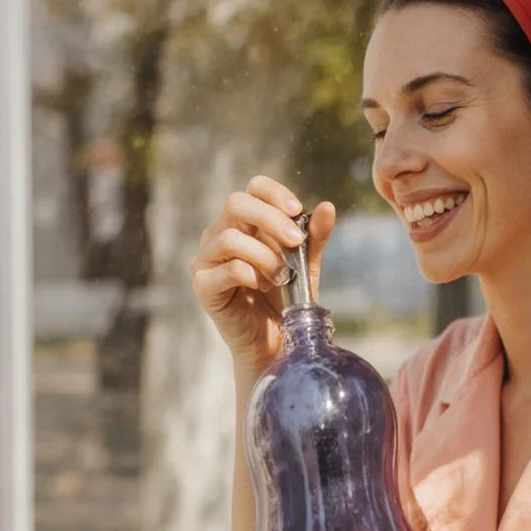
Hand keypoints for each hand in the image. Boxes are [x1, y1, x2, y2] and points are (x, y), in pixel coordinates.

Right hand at [190, 175, 335, 374]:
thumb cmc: (287, 300)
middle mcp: (219, 234)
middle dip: (270, 219)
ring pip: (229, 238)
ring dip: (264, 256)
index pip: (252, 189)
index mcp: (244, 223)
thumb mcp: (306, 265)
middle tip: (295, 242)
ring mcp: (206, 259)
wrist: (276, 342)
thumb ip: (314, 237)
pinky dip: (253, 276)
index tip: (298, 211)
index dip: (274, 193)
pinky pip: (228, 269)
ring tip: (282, 277)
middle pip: (236, 203)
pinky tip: (265, 287)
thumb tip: (327, 207)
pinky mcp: (203, 285)